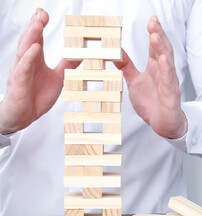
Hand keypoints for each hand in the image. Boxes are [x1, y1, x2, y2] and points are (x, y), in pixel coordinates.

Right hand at [0, 8, 79, 134]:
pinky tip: (34, 49)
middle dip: (35, 25)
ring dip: (31, 36)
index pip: (37, 39)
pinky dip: (28, 58)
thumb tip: (81, 54)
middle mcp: (26, 62)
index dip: (40, 25)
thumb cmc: (36, 96)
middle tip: (41, 13)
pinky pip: (23, 69)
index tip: (44, 13)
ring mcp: (21, 72)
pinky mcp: (19, 84)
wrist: (23, 116)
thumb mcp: (58, 78)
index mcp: (35, 60)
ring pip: (24, 51)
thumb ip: (67, 65)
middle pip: (29, 40)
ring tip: (38, 23)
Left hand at [114, 16, 186, 138]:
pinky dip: (167, 71)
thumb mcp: (134, 82)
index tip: (151, 21)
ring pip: (167, 63)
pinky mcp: (171, 95)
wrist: (162, 123)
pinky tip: (164, 60)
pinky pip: (169, 81)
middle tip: (153, 23)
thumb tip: (116, 53)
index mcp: (154, 68)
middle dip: (158, 35)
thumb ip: (127, 67)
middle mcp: (163, 72)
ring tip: (155, 36)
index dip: (154, 33)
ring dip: (161, 49)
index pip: (155, 47)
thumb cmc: (151, 102)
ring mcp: (168, 83)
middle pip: (162, 50)